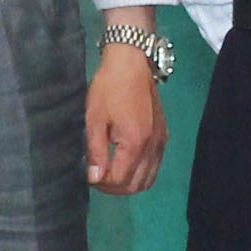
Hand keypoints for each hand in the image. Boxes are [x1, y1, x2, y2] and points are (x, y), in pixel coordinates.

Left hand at [86, 46, 164, 192]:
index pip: (120, 180)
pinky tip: (125, 163)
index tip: (87, 175)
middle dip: (114, 187)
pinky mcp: (163, 135)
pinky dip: (141, 173)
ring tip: (110, 173)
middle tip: (97, 177)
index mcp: (135, 142)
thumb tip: (94, 179)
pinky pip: (155, 166)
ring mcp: (161, 141)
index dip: (101, 183)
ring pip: (148, 179)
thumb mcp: (95, 119)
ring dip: (129, 183)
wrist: (131, 62)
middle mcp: (152, 146)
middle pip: (136, 185)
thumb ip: (95, 152)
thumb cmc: (108, 88)